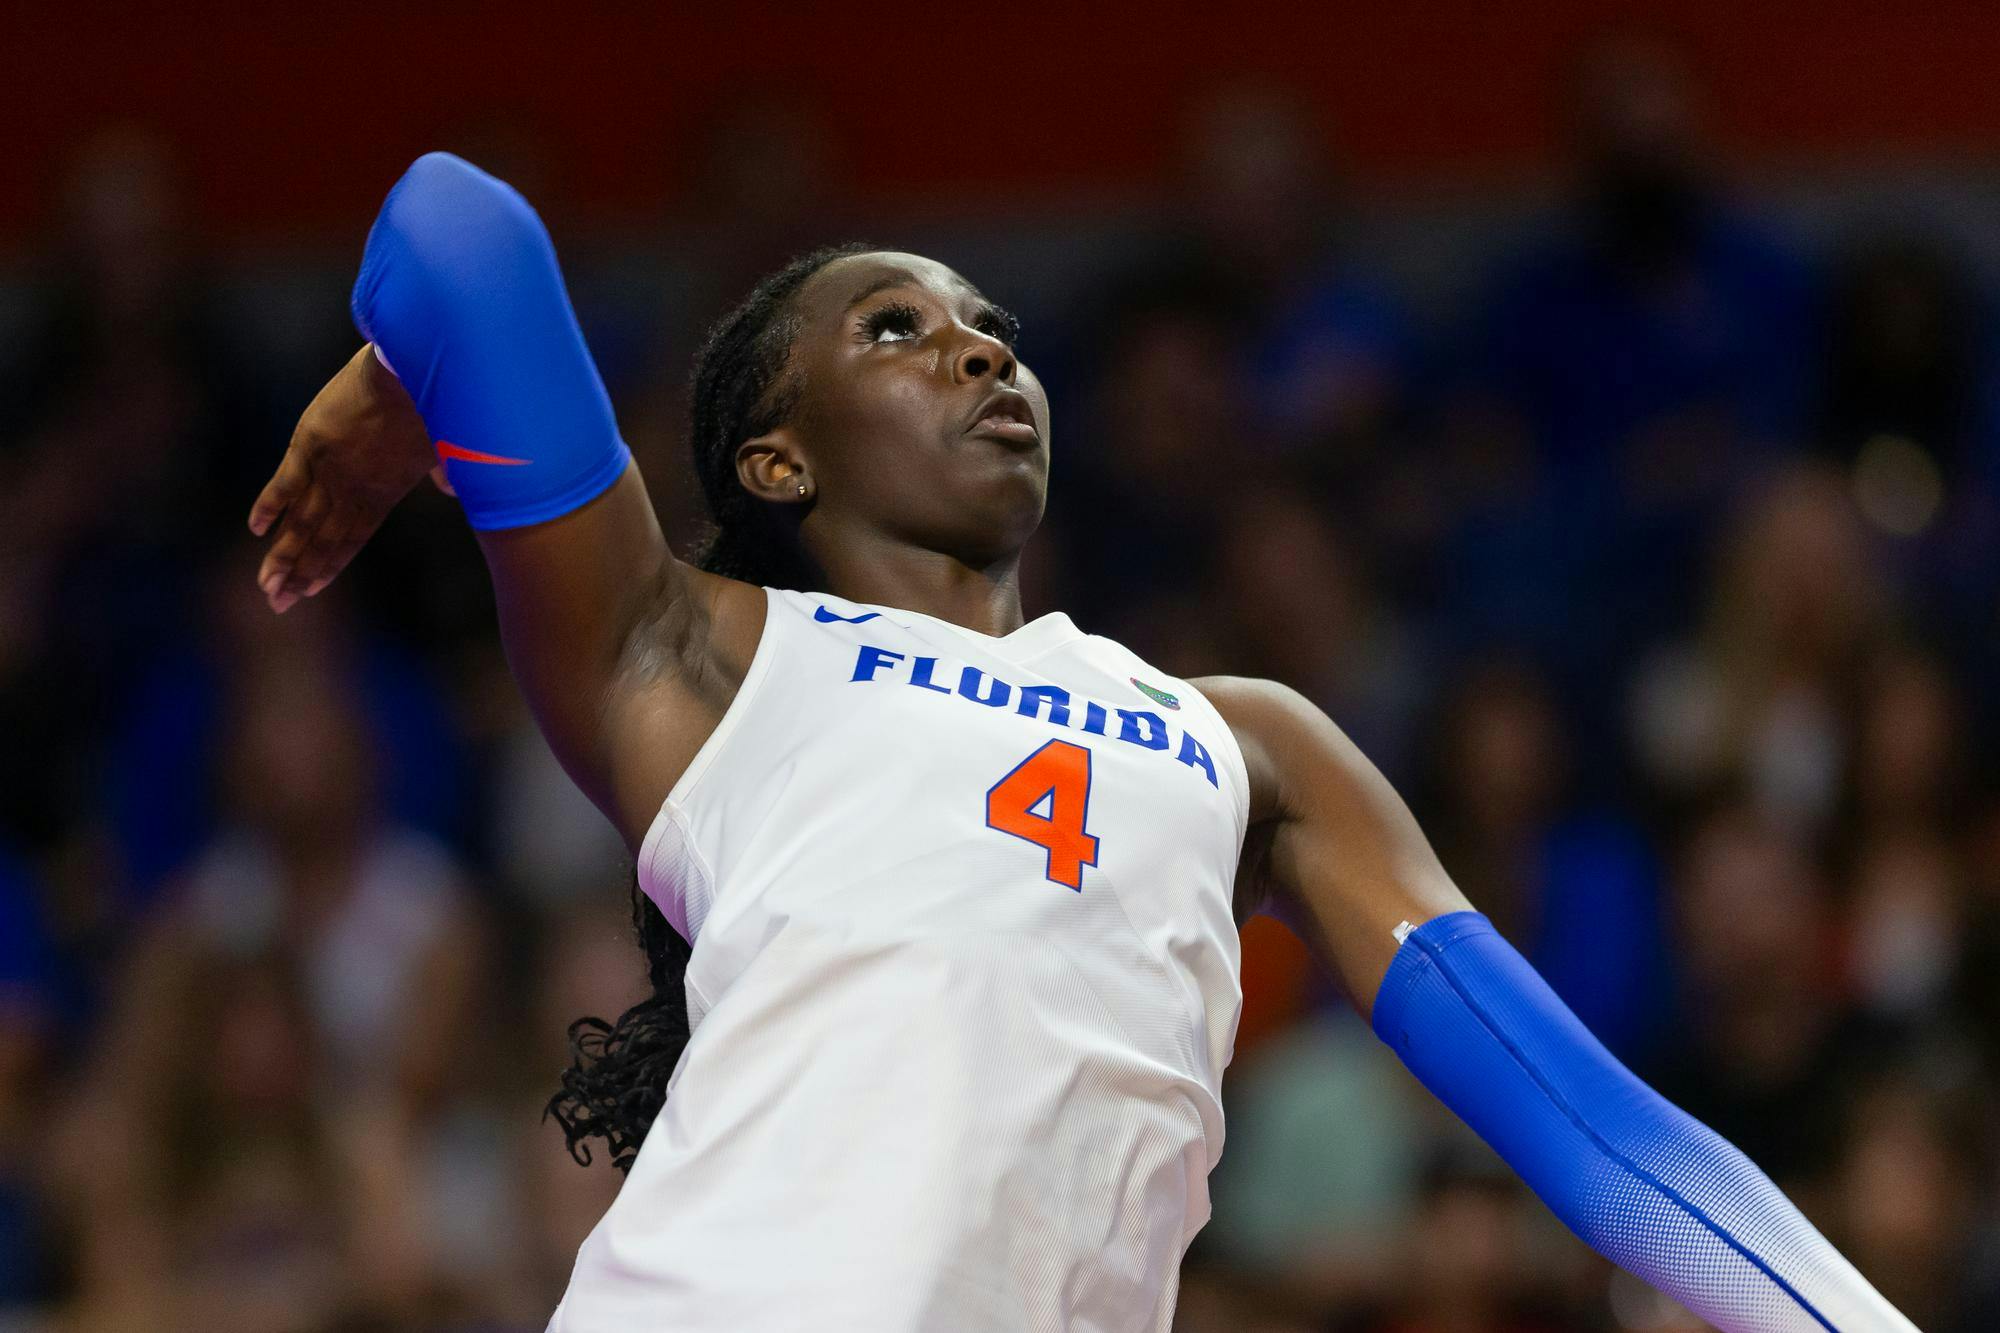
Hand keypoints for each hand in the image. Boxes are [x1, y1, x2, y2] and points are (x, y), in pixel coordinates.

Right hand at [249, 345, 440, 611]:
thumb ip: (442, 472)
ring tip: (266, 586)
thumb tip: (449, 488)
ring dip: (282, 555)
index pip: (350, 539)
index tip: (310, 589)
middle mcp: (354, 491)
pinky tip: (257, 531)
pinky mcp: (310, 445)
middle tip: (278, 604)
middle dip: (298, 574)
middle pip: (321, 540)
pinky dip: (269, 506)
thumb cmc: (435, 407)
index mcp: (384, 494)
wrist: (412, 373)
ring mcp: (330, 470)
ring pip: (301, 523)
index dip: (329, 565)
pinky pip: (284, 484)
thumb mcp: (443, 446)